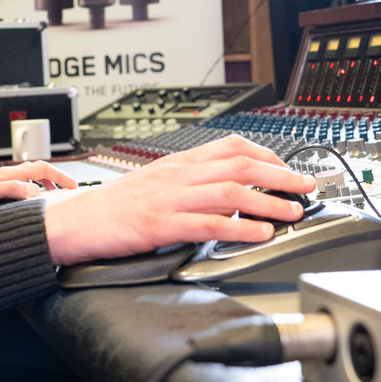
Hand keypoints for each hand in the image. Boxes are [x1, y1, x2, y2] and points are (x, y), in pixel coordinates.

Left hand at [0, 161, 78, 211]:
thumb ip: (10, 190)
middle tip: (67, 190)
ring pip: (30, 179)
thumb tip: (35, 190)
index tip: (73, 186)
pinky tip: (28, 203)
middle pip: (38, 171)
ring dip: (44, 185)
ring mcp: (0, 182)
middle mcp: (6, 176)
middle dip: (56, 179)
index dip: (60, 176)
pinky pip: (20, 187)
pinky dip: (31, 192)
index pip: (42, 168)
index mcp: (8, 174)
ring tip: (53, 196)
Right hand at [41, 134, 315, 265]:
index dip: (266, 155)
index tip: (288, 167)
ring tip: (292, 213)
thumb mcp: (153, 184)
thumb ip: (188, 185)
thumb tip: (226, 193)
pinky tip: (259, 234)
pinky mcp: (160, 224)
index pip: (230, 147)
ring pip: (230, 191)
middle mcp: (177, 175)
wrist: (74, 220)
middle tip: (306, 186)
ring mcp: (169, 198)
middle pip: (239, 165)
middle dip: (280, 175)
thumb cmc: (111, 206)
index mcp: (177, 163)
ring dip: (268, 202)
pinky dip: (239, 228)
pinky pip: (207, 223)